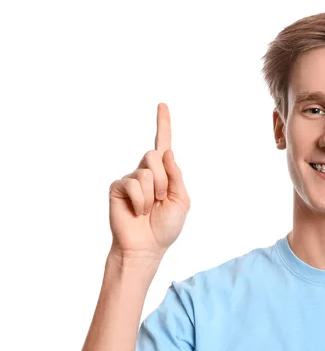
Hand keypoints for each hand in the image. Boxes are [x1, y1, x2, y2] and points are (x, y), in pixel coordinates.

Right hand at [108, 103, 190, 260]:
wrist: (147, 246)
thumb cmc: (165, 226)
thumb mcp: (181, 200)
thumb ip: (176, 175)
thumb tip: (166, 150)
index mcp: (164, 174)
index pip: (163, 145)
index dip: (163, 124)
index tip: (162, 104)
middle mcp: (146, 171)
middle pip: (155, 155)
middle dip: (164, 180)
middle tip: (160, 199)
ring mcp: (131, 178)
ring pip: (147, 171)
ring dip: (153, 193)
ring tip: (149, 208)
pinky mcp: (118, 187)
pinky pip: (133, 184)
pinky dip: (140, 200)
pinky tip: (137, 211)